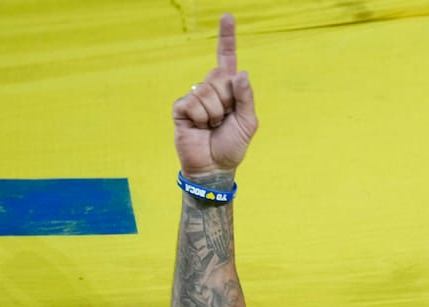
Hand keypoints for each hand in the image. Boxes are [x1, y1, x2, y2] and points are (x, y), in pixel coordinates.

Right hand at [172, 14, 258, 177]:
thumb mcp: (248, 122)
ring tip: (212, 127)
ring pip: (207, 92)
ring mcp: (194, 97)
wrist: (215, 167)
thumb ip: (246, 97)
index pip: (226, 59)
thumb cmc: (232, 146)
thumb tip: (241, 73)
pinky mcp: (181, 108)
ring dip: (215, 114)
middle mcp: (210, 89)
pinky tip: (199, 128)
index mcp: (228, 89)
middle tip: (224, 120)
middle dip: (227, 101)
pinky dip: (201, 118)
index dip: (227, 38)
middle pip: (220, 77)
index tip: (227, 16)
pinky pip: (194, 103)